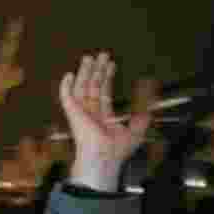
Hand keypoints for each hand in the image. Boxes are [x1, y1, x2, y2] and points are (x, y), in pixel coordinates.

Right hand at [61, 53, 149, 191]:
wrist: (104, 158)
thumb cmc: (115, 152)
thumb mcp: (135, 133)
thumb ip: (141, 120)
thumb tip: (148, 111)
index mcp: (102, 117)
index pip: (104, 93)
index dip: (108, 78)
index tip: (111, 65)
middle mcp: (90, 113)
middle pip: (92, 87)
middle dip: (97, 71)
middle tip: (102, 55)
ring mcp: (81, 113)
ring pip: (81, 88)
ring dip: (85, 73)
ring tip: (89, 58)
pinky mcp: (73, 113)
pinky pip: (66, 98)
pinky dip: (66, 86)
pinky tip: (69, 75)